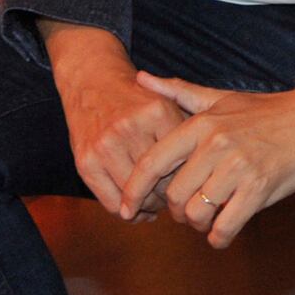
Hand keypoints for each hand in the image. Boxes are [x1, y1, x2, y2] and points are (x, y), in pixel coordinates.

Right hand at [42, 21, 185, 219]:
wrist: (92, 82)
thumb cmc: (136, 98)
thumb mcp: (167, 101)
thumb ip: (188, 129)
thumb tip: (208, 171)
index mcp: (158, 112)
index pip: (183, 161)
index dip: (191, 179)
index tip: (193, 186)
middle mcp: (131, 128)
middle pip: (160, 180)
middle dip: (171, 197)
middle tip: (176, 201)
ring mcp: (106, 146)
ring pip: (135, 196)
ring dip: (148, 207)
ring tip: (156, 206)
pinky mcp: (86, 162)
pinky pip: (110, 201)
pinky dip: (125, 211)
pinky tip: (134, 209)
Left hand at [121, 73, 294, 247]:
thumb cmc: (269, 109)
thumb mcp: (222, 97)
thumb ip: (179, 92)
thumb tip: (141, 78)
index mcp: (202, 125)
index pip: (152, 163)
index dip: (133, 191)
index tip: (127, 209)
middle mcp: (216, 145)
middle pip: (173, 195)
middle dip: (174, 212)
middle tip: (186, 211)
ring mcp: (238, 168)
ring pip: (197, 213)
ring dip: (197, 224)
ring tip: (207, 219)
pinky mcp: (260, 188)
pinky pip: (226, 225)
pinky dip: (219, 237)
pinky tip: (222, 232)